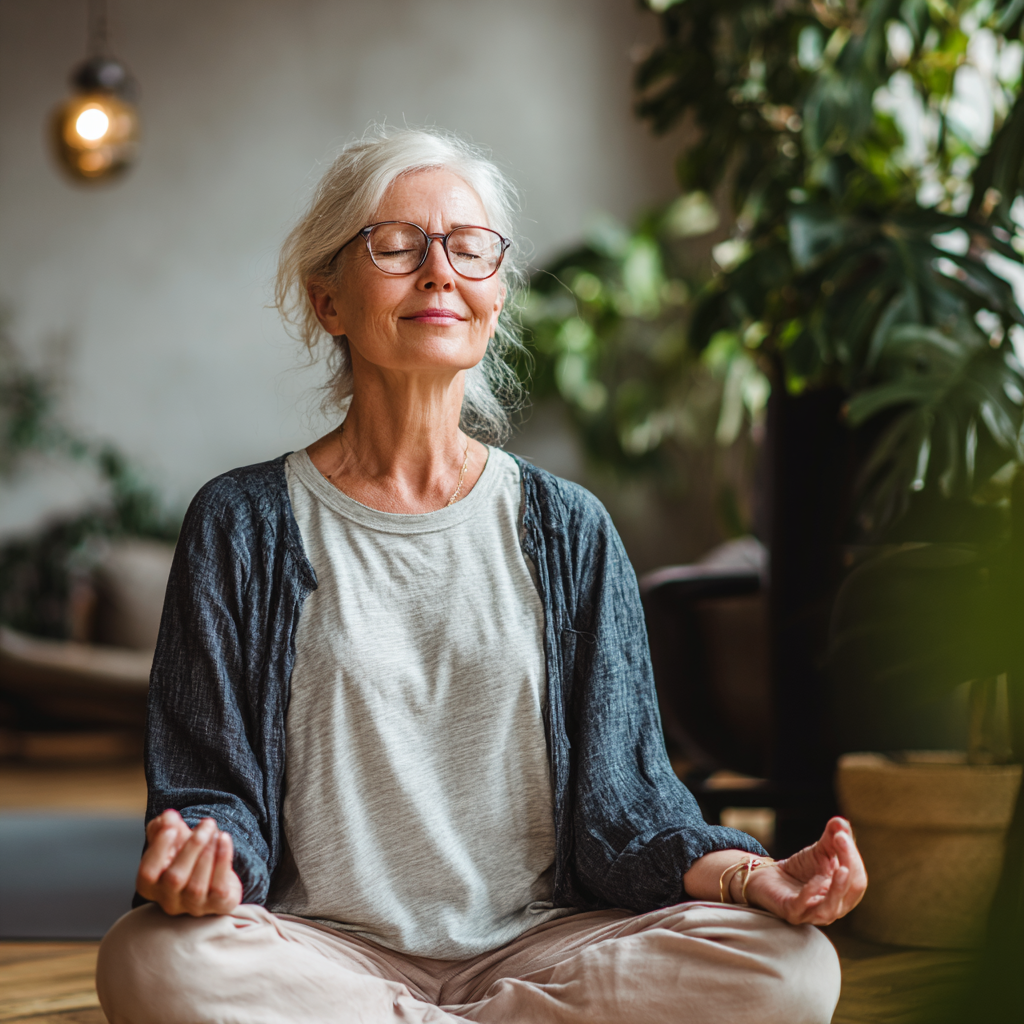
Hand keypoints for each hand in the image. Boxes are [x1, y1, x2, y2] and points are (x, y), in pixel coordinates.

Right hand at [136, 809, 242, 915]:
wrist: (214, 876)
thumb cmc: (186, 856)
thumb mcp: (172, 839)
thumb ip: (164, 826)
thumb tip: (168, 817)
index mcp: (150, 886)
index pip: (147, 872)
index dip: (159, 850)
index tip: (172, 827)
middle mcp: (169, 901)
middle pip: (175, 878)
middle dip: (192, 847)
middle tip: (207, 823)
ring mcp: (193, 907)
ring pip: (196, 885)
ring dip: (209, 853)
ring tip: (215, 831)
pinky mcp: (217, 905)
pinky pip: (219, 887)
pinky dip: (223, 860)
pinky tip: (224, 839)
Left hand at [743, 817, 866, 925]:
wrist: (768, 876)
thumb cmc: (800, 868)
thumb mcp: (819, 851)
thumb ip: (832, 838)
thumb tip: (841, 822)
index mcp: (844, 895)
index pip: (857, 879)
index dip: (852, 856)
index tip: (842, 834)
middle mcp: (834, 908)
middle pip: (851, 892)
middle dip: (850, 865)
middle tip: (841, 840)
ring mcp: (813, 913)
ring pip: (832, 907)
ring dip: (839, 887)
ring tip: (842, 868)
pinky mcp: (792, 912)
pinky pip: (804, 906)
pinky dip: (810, 893)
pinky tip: (816, 879)